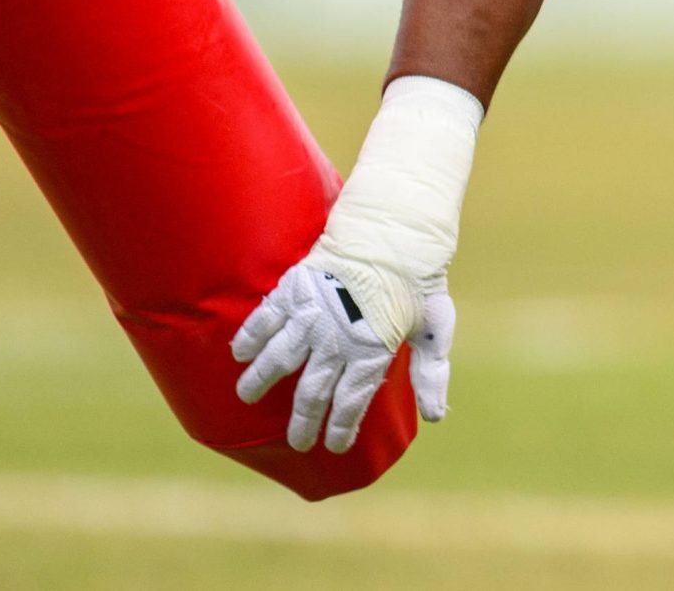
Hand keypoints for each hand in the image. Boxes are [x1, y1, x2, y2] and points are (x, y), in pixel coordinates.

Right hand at [231, 262, 455, 451]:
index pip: (350, 402)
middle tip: (295, 442)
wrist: (393, 227)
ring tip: (246, 396)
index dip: (340, 428)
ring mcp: (311, 315)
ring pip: (279, 359)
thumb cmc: (418, 279)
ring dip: (260, 381)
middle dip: (301, 422)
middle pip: (312, 392)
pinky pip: (265, 319)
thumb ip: (431, 372)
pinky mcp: (294, 289)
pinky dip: (250, 336)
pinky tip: (239, 353)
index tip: (334, 447)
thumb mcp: (434, 326)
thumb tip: (434, 417)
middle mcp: (336, 340)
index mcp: (371, 351)